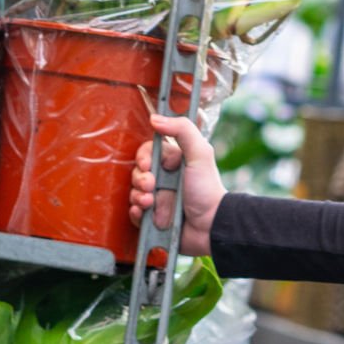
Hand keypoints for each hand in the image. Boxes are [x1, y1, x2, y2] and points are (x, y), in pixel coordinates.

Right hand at [128, 114, 225, 256]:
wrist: (209, 225)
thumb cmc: (207, 189)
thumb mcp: (200, 154)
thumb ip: (183, 131)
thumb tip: (156, 118)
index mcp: (174, 162)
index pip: (147, 152)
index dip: (144, 157)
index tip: (148, 164)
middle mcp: (164, 179)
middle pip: (137, 173)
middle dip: (140, 179)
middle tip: (152, 186)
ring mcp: (158, 198)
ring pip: (134, 192)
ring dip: (139, 196)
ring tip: (151, 202)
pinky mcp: (152, 217)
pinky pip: (134, 212)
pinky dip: (138, 212)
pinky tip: (147, 213)